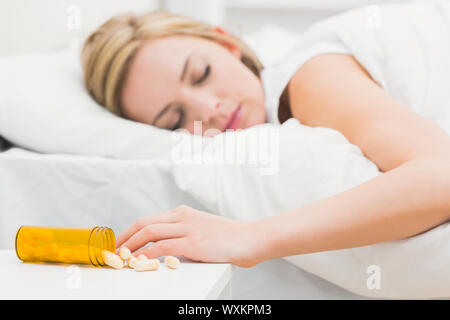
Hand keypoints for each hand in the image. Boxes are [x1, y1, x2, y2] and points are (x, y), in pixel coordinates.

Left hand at [116, 205, 265, 267]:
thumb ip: (184, 234)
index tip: (120, 242)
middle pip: (144, 225)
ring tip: (120, 258)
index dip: (130, 231)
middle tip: (113, 252)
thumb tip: (166, 248)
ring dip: (131, 246)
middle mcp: (183, 217)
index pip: (149, 220)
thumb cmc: (231, 237)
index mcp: (183, 213)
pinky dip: (147, 254)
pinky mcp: (195, 243)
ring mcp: (189, 229)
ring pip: (150, 234)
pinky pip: (163, 247)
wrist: (253, 237)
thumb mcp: (203, 229)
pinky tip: (140, 262)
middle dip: (124, 238)